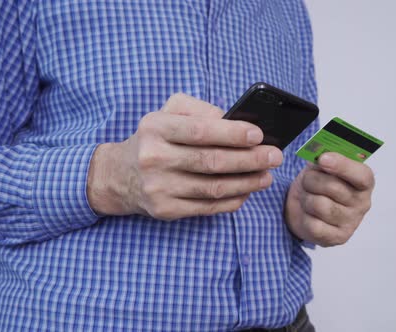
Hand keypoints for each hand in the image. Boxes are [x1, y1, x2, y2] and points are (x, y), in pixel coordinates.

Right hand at [87, 93, 282, 219]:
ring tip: (267, 175)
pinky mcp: (165, 210)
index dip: (232, 134)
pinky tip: (248, 190)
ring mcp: (159, 188)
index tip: (259, 135)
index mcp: (156, 128)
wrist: (120, 175)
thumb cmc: (154, 138)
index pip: (200, 131)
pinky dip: (233, 200)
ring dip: (247, 182)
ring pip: (214, 188)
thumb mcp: (168, 112)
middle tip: (275, 156)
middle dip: (250, 160)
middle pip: (212, 162)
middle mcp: (154, 158)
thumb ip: (199, 109)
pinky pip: (208, 207)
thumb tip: (232, 120)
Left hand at [285, 153, 374, 246]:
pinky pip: (314, 225)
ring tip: (308, 197)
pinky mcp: (337, 238)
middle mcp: (363, 203)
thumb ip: (324, 157)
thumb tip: (319, 153)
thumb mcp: (321, 165)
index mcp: (364, 182)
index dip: (342, 165)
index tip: (323, 159)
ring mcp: (351, 223)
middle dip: (312, 180)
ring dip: (307, 198)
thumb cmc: (317, 182)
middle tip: (307, 180)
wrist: (304, 206)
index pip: (361, 175)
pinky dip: (305, 217)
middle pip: (333, 187)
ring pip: (320, 205)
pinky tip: (308, 214)